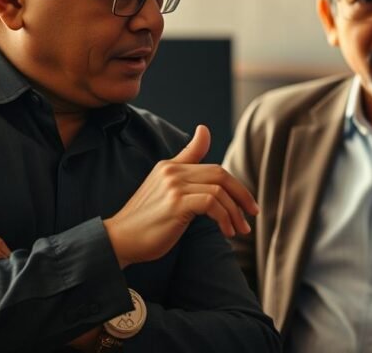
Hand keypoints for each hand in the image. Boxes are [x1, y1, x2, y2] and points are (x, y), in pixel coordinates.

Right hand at [104, 125, 258, 267]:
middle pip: (221, 175)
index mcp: (170, 166)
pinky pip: (212, 204)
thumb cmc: (144, 220)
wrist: (118, 241)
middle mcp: (172, 171)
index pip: (213, 167)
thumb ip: (185, 164)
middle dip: (242, 197)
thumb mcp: (165, 189)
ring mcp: (174, 185)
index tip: (249, 203)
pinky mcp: (176, 203)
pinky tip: (226, 233)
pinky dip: (224, 218)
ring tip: (240, 230)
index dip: (235, 183)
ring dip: (235, 212)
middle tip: (252, 216)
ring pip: (220, 191)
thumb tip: (204, 130)